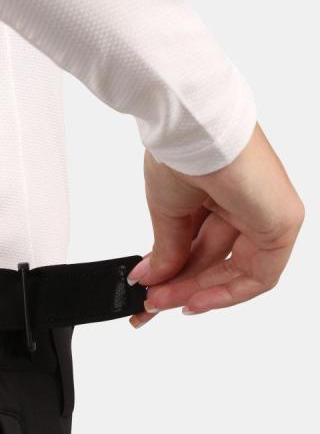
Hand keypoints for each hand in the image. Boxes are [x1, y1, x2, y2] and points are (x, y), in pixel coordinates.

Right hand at [128, 123, 304, 327]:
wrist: (196, 131)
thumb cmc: (183, 154)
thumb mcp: (168, 213)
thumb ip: (167, 250)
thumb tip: (152, 278)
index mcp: (223, 196)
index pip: (201, 248)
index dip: (176, 276)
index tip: (154, 293)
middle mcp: (247, 206)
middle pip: (215, 262)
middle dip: (180, 286)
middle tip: (152, 302)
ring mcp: (267, 215)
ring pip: (234, 272)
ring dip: (195, 291)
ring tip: (161, 301)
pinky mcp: (281, 224)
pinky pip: (260, 274)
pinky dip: (228, 293)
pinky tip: (194, 300)